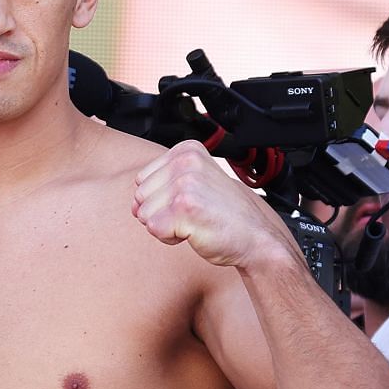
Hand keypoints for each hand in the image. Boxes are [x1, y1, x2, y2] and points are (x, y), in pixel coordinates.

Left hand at [133, 141, 296, 270]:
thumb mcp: (196, 183)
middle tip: (194, 213)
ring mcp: (185, 184)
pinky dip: (170, 237)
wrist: (256, 238)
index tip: (192, 200)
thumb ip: (162, 184)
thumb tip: (133, 204)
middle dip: (161, 212)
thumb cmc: (224, 214)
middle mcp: (186, 162)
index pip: (142, 179)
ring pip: (144, 214)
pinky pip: (153, 229)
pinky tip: (194, 231)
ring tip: (195, 221)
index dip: (162, 198)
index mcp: (188, 150)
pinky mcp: (184, 208)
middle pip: (140, 196)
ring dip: (166, 225)